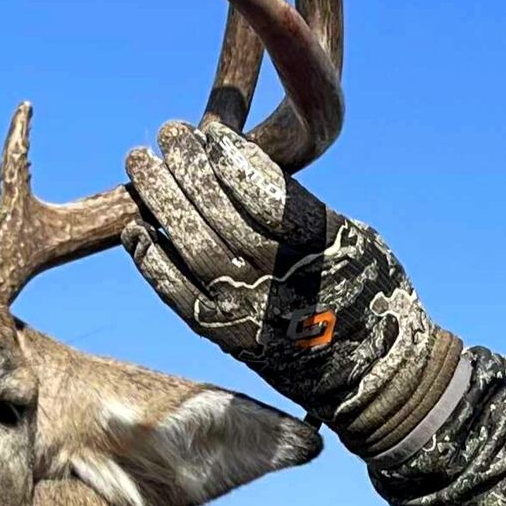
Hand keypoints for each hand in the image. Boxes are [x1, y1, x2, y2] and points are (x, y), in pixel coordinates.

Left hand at [123, 122, 462, 459]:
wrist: (371, 374)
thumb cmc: (366, 291)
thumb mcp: (354, 237)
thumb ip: (301, 206)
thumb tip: (240, 162)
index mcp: (320, 250)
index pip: (262, 194)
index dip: (231, 157)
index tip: (213, 132)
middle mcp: (280, 282)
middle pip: (219, 215)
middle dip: (188, 166)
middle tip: (169, 132)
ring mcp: (248, 313)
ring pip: (192, 246)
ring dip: (161, 200)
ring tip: (141, 163)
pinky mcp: (226, 337)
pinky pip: (177, 294)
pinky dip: (150, 260)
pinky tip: (134, 228)